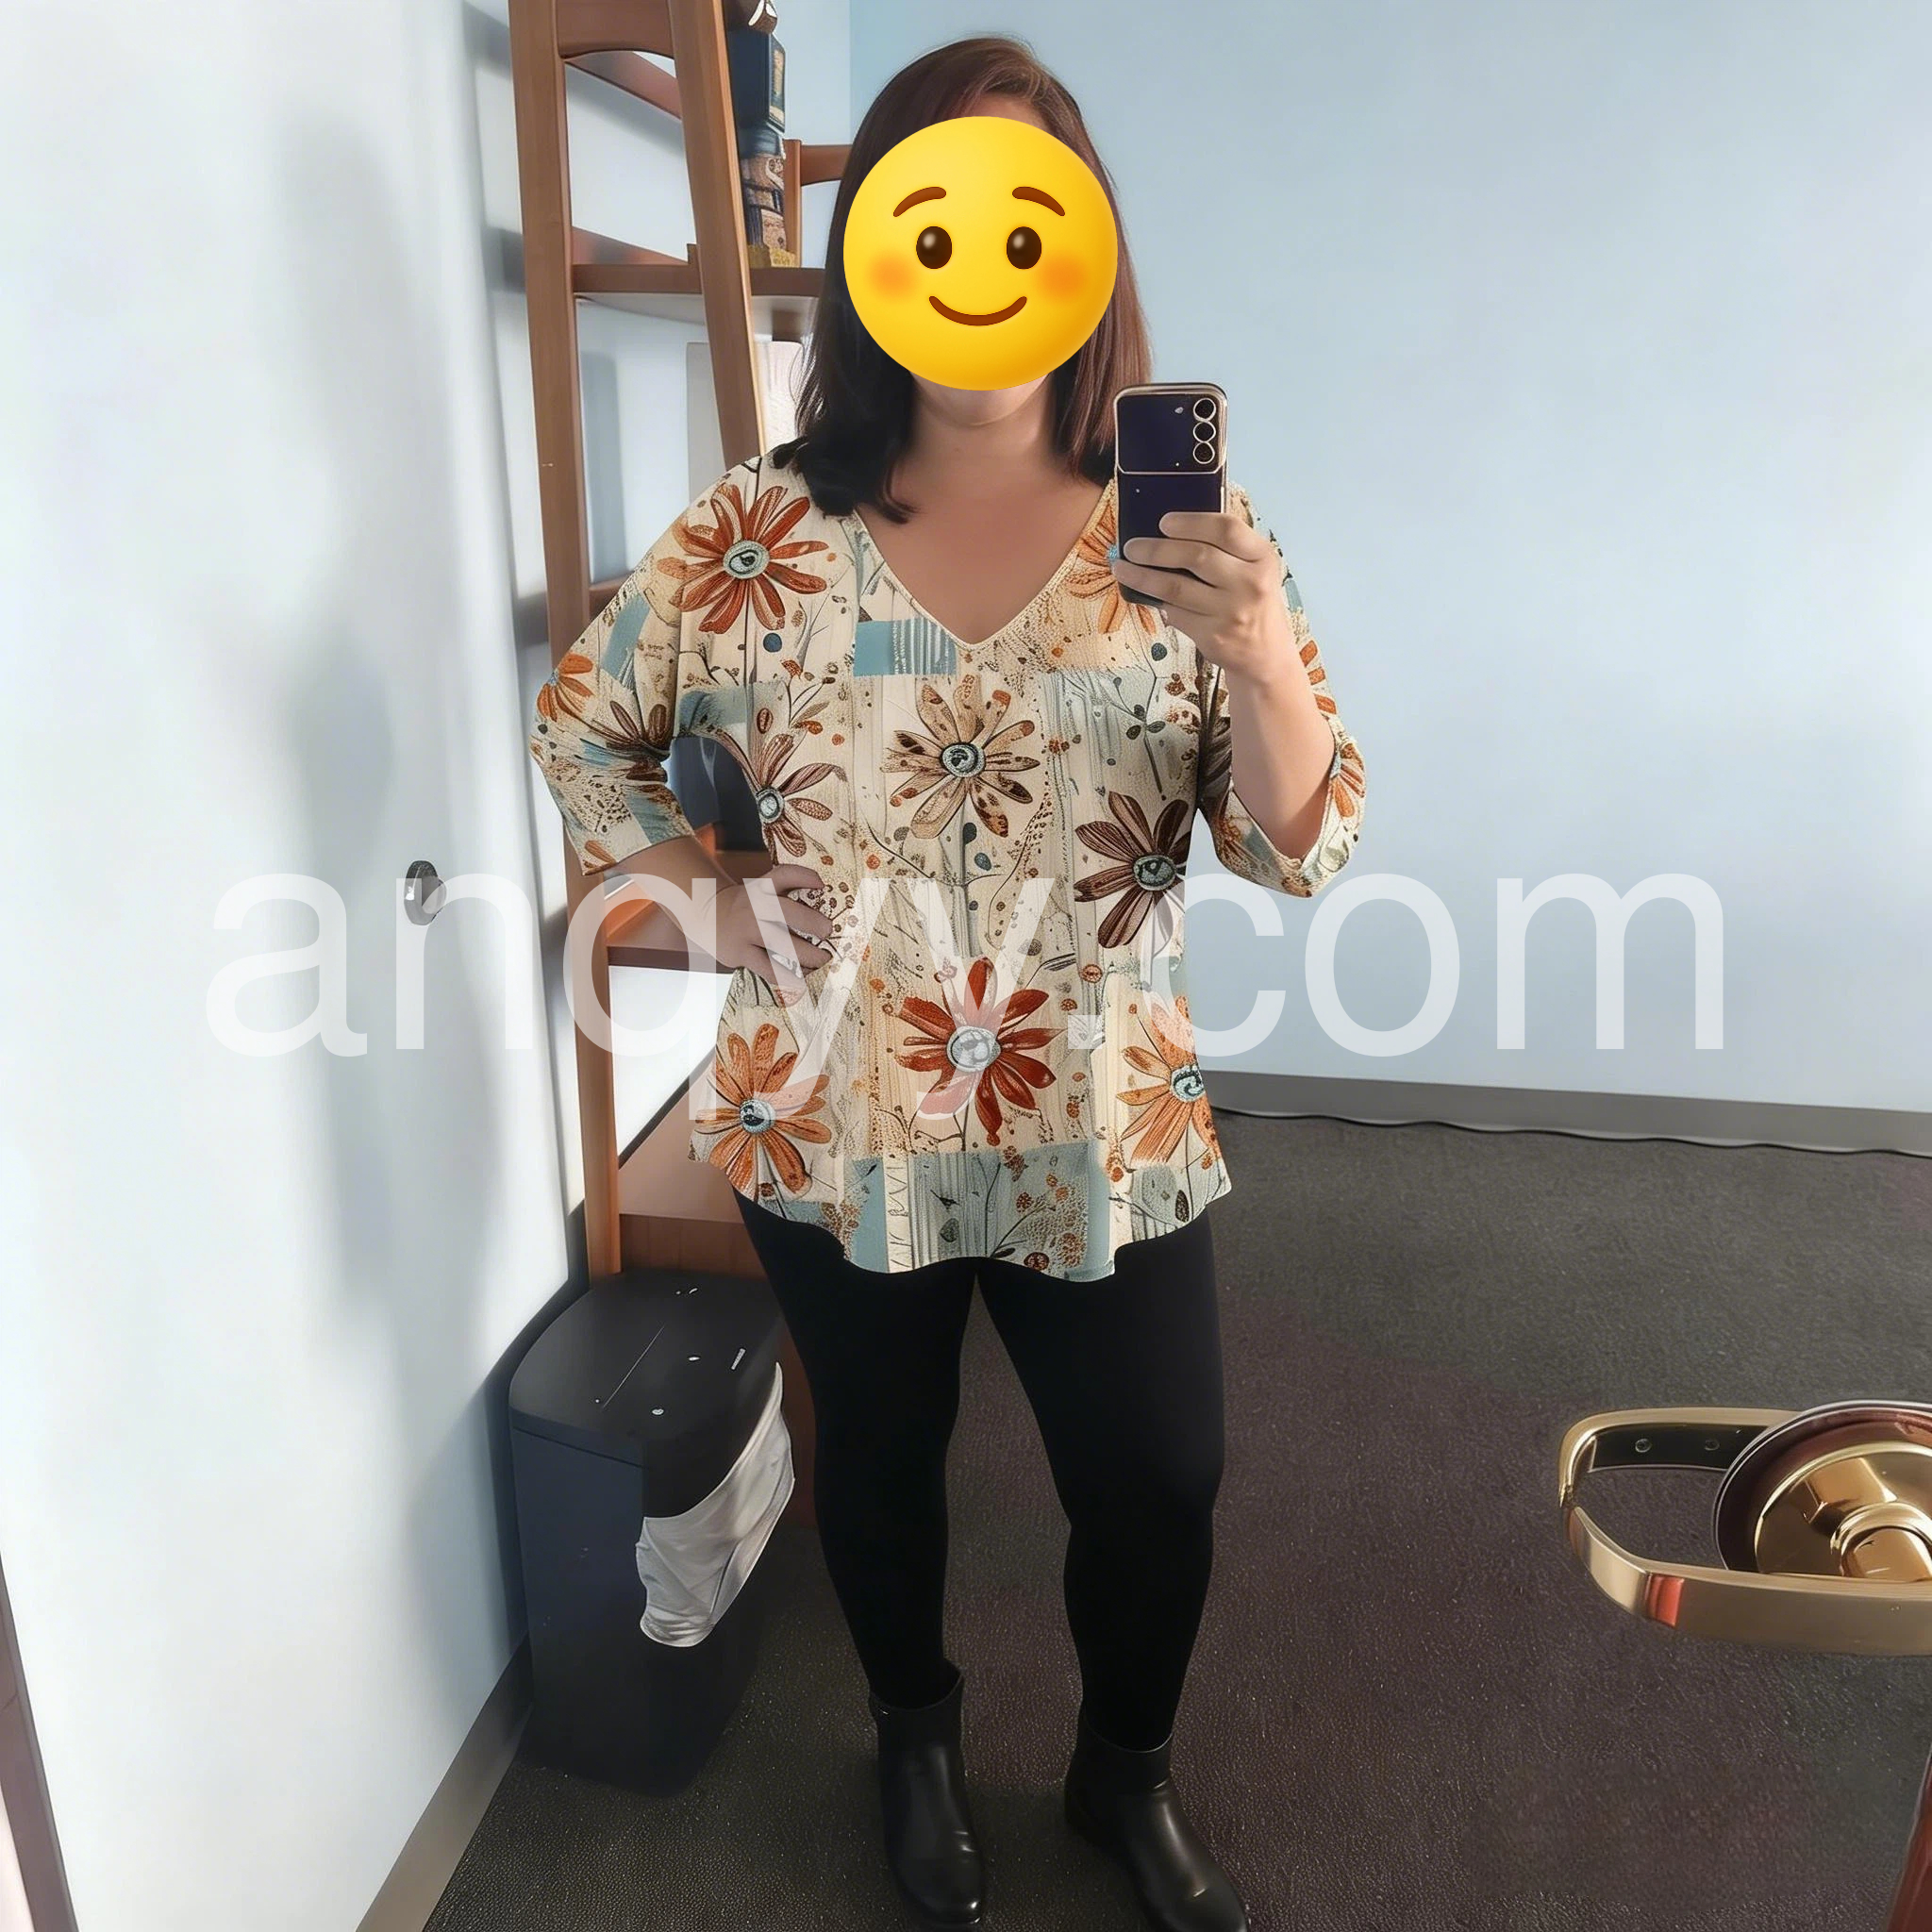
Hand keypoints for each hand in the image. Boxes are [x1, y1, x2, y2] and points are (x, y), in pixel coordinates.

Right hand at [711, 862, 835, 1001]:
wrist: (707, 915)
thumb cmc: (747, 904)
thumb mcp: (762, 887)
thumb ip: (790, 883)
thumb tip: (822, 886)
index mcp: (762, 888)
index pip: (784, 875)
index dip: (804, 877)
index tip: (821, 885)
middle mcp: (755, 907)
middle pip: (787, 912)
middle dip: (812, 923)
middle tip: (827, 932)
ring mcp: (747, 931)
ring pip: (782, 945)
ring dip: (808, 956)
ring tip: (822, 960)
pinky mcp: (741, 953)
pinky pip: (769, 969)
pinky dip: (789, 976)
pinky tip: (802, 978)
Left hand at [1110, 510, 1293, 685]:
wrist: (1267, 654)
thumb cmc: (1254, 601)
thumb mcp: (1254, 568)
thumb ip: (1226, 548)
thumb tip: (1170, 530)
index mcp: (1261, 557)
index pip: (1226, 529)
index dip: (1191, 522)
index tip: (1163, 522)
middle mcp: (1250, 583)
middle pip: (1195, 556)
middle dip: (1155, 549)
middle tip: (1131, 547)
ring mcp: (1231, 612)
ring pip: (1176, 588)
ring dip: (1142, 576)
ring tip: (1121, 568)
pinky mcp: (1213, 636)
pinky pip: (1175, 613)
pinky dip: (1158, 602)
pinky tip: (1148, 595)